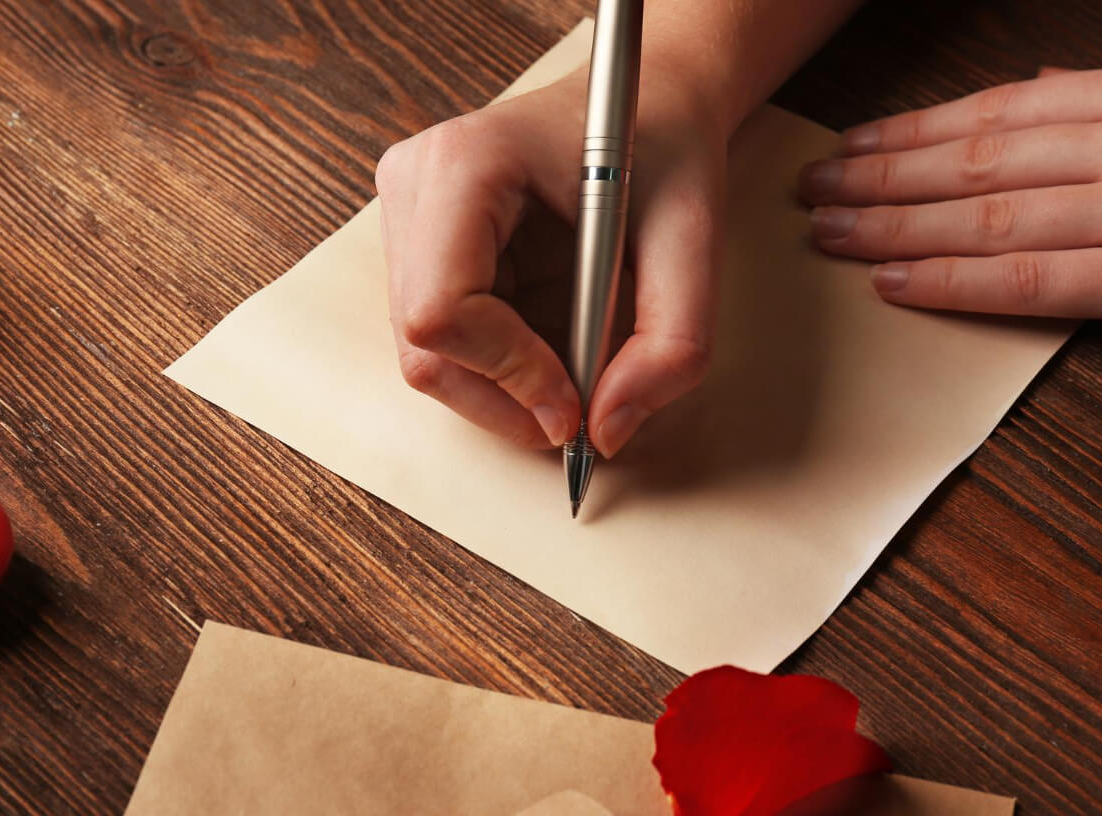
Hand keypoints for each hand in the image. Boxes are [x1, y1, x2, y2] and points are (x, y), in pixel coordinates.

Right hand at [375, 69, 725, 454]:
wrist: (644, 99)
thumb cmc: (664, 146)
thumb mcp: (695, 239)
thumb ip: (671, 343)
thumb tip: (607, 431)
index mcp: (465, 162)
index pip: (442, 308)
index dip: (507, 374)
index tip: (574, 407)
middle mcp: (415, 186)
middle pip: (422, 345)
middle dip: (502, 399)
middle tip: (577, 418)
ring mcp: (405, 217)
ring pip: (424, 357)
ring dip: (501, 390)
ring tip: (572, 376)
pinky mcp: (416, 246)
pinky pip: (441, 344)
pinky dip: (498, 370)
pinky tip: (549, 344)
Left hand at [799, 63, 1101, 347]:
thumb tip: (1034, 86)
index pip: (999, 110)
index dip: (912, 132)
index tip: (850, 146)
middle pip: (979, 159)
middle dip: (882, 175)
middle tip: (812, 190)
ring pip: (990, 214)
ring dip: (895, 226)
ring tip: (829, 235)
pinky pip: (1031, 279)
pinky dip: (953, 279)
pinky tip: (894, 281)